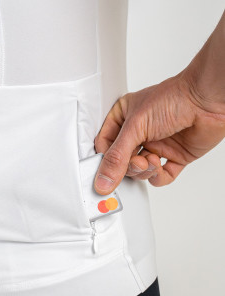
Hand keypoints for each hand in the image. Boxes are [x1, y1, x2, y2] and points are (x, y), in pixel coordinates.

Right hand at [93, 73, 224, 194]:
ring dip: (144, 170)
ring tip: (151, 161)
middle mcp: (139, 133)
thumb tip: (103, 181)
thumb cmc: (174, 98)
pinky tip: (159, 168)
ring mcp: (156, 145)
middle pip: (121, 162)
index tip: (105, 171)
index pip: (104, 146)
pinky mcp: (174, 156)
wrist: (208, 100)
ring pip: (139, 171)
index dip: (104, 160)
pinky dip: (158, 177)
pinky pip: (160, 176)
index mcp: (123, 118)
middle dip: (128, 166)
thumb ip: (116, 158)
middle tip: (136, 162)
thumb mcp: (135, 127)